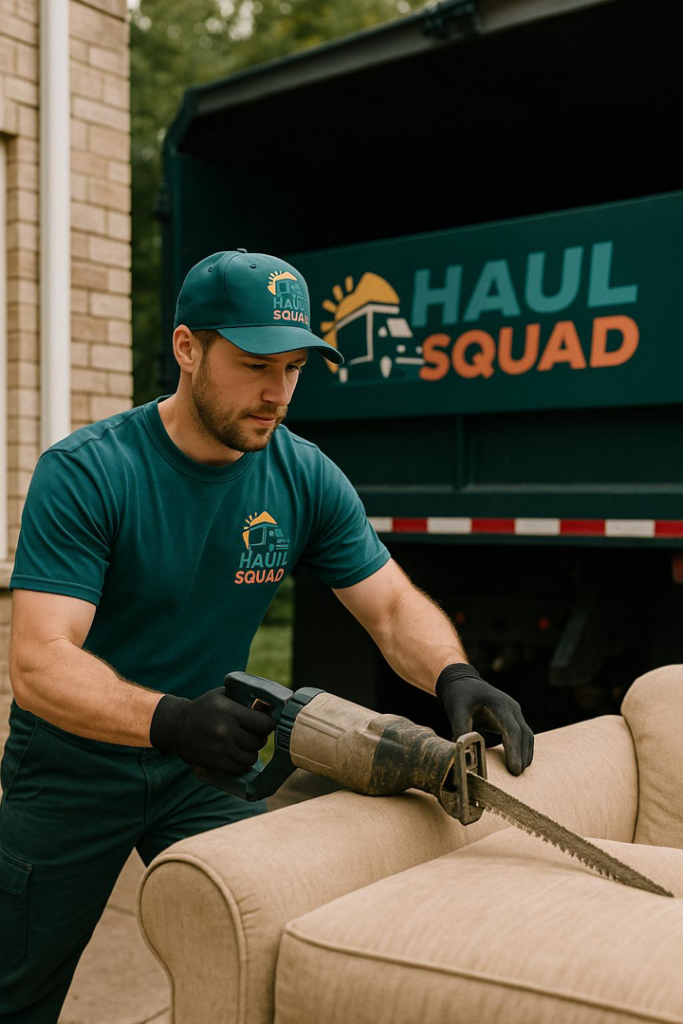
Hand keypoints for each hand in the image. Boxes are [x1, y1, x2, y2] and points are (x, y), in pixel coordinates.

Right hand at [149, 687, 275, 774]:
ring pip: (251, 757)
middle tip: (255, 734)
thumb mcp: (222, 695)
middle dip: (260, 738)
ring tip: (246, 745)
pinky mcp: (215, 763)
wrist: (177, 726)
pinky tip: (237, 754)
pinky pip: (239, 768)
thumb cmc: (204, 708)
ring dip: (251, 752)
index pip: (263, 723)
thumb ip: (244, 699)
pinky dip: (241, 763)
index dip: (268, 724)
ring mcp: (220, 749)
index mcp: (228, 710)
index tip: (266, 723)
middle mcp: (225, 730)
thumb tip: (269, 706)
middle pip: (258, 741)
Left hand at [435, 663, 533, 775]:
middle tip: (516, 775)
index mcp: (500, 704)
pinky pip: (522, 734)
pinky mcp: (512, 718)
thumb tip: (462, 753)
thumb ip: (460, 729)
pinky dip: (522, 748)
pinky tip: (518, 762)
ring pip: (526, 735)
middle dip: (522, 756)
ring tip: (517, 772)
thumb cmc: (459, 695)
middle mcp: (512, 708)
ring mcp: (514, 712)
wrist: (462, 680)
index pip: (512, 730)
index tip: (515, 769)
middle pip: (524, 734)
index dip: (515, 750)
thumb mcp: (456, 710)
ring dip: (524, 753)